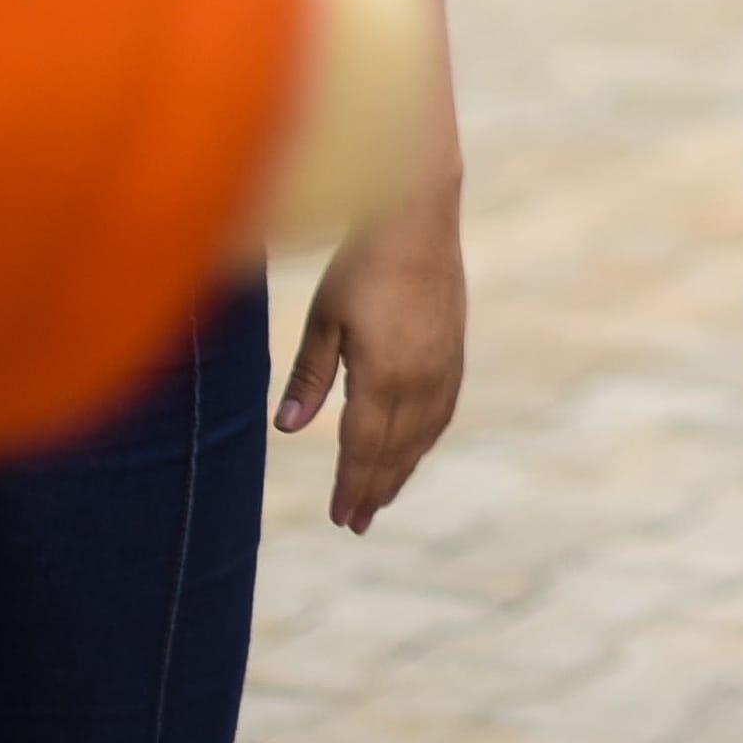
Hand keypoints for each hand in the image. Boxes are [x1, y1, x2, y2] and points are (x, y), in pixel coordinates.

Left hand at [276, 189, 466, 532]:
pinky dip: (425, 440)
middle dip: (375, 490)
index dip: (351, 486)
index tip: (341, 519)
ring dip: (401, 470)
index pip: (364, 448)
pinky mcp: (455, 352)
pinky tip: (414, 449)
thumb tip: (287, 430)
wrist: (418, 219)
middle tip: (357, 524)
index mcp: (384, 376)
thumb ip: (309, 377)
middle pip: (395, 451)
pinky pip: (442, 413)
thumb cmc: (361, 265)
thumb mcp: (324, 319)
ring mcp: (443, 368)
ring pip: (422, 436)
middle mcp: (420, 380)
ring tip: (382, 498)